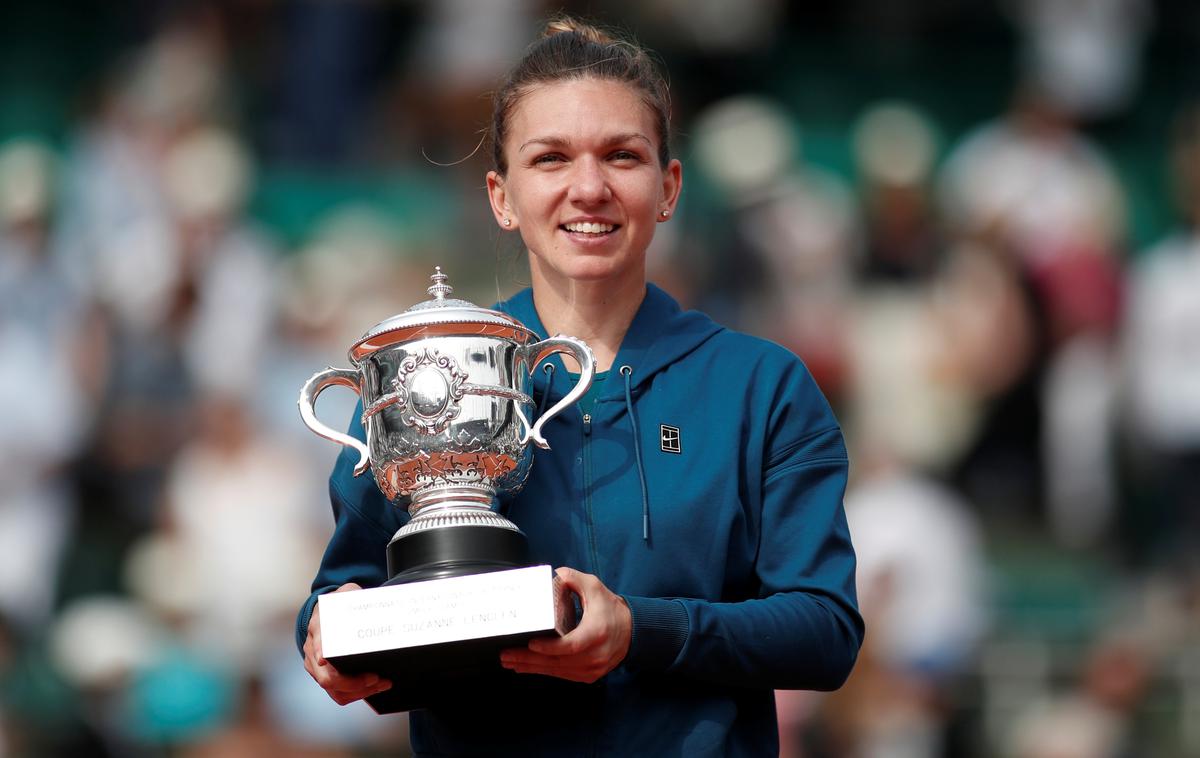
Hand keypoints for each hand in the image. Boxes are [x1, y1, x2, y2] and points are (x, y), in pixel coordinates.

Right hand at [303, 583, 392, 704]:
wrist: (327, 612)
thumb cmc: (340, 603)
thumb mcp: (347, 593)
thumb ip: (354, 593)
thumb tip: (369, 599)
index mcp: (318, 628)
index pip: (316, 643)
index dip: (320, 651)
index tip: (326, 659)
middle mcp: (312, 650)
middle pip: (326, 676)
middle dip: (352, 682)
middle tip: (376, 678)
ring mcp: (316, 666)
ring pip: (333, 689)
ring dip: (359, 692)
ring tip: (382, 684)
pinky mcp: (324, 676)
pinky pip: (338, 694)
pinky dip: (357, 694)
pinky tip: (375, 687)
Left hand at [499, 567, 631, 682]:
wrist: (632, 632)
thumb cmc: (612, 609)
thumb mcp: (596, 588)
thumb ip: (576, 579)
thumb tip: (558, 573)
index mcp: (597, 633)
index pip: (571, 646)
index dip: (549, 648)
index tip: (531, 643)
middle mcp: (595, 655)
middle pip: (558, 662)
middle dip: (529, 660)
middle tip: (507, 655)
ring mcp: (592, 669)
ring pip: (557, 671)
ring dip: (531, 668)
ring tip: (510, 662)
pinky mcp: (588, 676)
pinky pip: (562, 675)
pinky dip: (544, 671)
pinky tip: (527, 667)